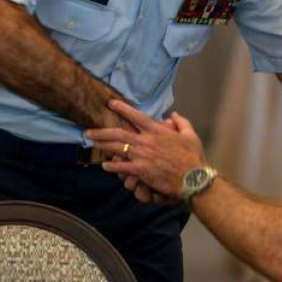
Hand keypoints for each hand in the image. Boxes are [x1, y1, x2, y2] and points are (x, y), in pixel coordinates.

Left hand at [85, 100, 205, 202]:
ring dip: (102, 145)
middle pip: (118, 133)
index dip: (122, 108)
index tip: (111, 103)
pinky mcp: (140, 170)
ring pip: (116, 148)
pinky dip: (112, 166)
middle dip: (101, 131)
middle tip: (88, 131)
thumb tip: (173, 114)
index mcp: (157, 131)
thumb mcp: (190, 135)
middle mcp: (146, 141)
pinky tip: (105, 165)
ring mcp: (141, 156)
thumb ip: (181, 122)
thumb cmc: (192, 157)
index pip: (136, 116)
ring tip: (92, 143)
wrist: (192, 177)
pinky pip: (121, 166)